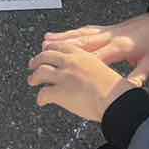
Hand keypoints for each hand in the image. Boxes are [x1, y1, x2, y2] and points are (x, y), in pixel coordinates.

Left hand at [28, 42, 142, 121]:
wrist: (116, 100)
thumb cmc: (116, 89)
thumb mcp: (102, 69)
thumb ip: (89, 68)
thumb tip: (84, 76)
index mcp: (82, 55)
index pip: (60, 46)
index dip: (50, 48)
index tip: (45, 50)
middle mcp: (70, 62)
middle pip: (46, 56)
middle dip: (37, 60)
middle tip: (32, 65)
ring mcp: (64, 76)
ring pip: (41, 72)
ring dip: (34, 77)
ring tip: (32, 81)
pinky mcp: (60, 92)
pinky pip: (44, 93)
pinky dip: (40, 98)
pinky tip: (41, 101)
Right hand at [41, 13, 148, 81]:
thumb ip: (138, 78)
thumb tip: (127, 92)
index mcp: (120, 47)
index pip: (96, 57)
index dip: (78, 64)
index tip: (61, 71)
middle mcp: (109, 37)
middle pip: (81, 43)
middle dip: (61, 48)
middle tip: (42, 52)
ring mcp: (107, 31)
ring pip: (80, 34)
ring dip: (62, 38)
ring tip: (45, 41)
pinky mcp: (108, 28)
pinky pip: (86, 30)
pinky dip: (72, 32)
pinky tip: (62, 35)